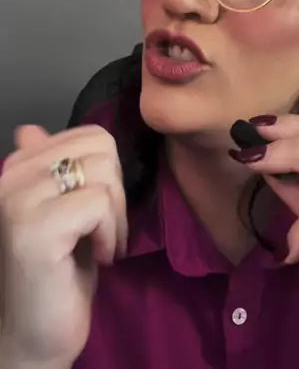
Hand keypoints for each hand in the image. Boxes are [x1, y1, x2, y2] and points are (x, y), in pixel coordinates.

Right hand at [0, 125, 127, 367]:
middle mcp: (11, 176)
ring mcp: (19, 201)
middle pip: (101, 147)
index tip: (100, 213)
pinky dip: (111, 233)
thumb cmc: (56, 274)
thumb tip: (30, 130)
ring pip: (103, 172)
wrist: (33, 339)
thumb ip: (53, 168)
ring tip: (102, 244)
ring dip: (116, 215)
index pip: (90, 135)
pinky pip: (98, 204)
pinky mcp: (35, 229)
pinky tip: (100, 258)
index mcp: (16, 166)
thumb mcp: (62, 212)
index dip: (109, 174)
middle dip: (116, 191)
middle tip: (106, 230)